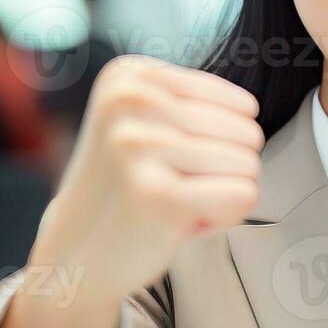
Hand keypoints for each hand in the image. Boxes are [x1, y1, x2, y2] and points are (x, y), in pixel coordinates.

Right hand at [0, 55, 262, 327]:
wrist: (76, 254)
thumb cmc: (129, 186)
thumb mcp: (148, 121)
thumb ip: (195, 102)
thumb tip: (251, 107)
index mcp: (131, 74)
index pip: (241, 106)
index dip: (219, 146)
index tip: (169, 161)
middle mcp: (132, 99)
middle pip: (248, 133)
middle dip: (220, 171)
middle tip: (171, 187)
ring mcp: (141, 145)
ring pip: (249, 165)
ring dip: (219, 195)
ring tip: (171, 202)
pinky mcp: (158, 193)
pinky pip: (243, 196)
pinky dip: (221, 218)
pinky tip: (177, 222)